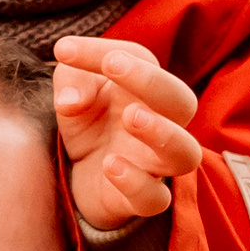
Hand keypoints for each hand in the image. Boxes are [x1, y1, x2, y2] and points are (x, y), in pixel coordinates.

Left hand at [51, 35, 200, 234]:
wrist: (81, 175)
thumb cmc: (88, 120)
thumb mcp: (72, 90)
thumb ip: (71, 81)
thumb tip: (72, 101)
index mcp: (147, 89)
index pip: (140, 59)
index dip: (102, 51)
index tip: (63, 50)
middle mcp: (162, 124)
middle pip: (183, 101)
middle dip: (152, 82)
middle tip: (113, 67)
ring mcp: (155, 165)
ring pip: (186, 154)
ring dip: (163, 133)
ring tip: (130, 117)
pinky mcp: (141, 200)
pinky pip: (155, 199)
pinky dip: (136, 183)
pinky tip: (110, 165)